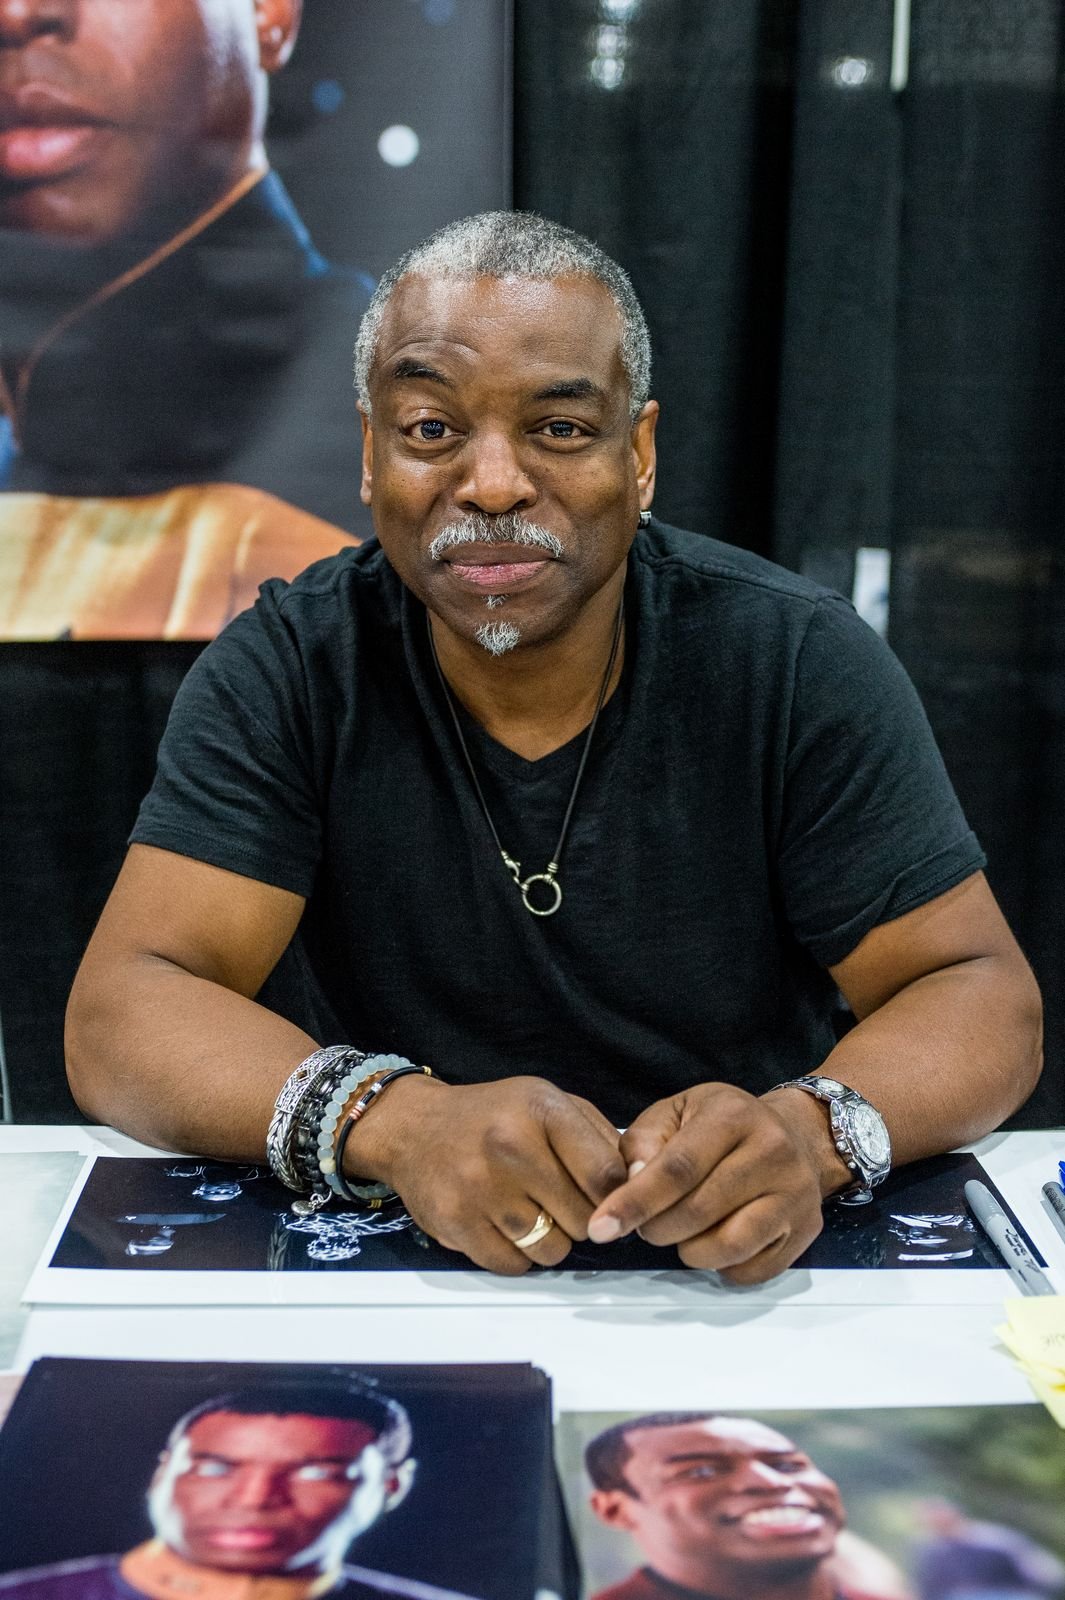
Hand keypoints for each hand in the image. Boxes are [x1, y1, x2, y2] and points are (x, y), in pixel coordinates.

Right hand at [343, 1074, 625, 1274]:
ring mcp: (481, 1188)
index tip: (609, 1200)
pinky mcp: (456, 1223)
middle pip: (584, 1219)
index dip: (617, 1196)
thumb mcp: (547, 1102)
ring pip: (552, 1249)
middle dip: (583, 1218)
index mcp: (542, 1110)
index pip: (606, 1174)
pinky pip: (513, 1265)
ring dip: (552, 1240)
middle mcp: (511, 1146)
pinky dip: (518, 1255)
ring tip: (534, 1214)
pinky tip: (507, 1227)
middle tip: (563, 1203)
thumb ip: (597, 1138)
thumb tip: (638, 1184)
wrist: (414, 1128)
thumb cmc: (494, 1117)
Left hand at [586, 1083, 825, 1282]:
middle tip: (646, 1224)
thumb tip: (630, 1183)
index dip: (635, 1202)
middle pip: (698, 1211)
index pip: (677, 1168)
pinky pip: (752, 1269)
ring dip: (689, 1251)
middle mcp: (771, 1151)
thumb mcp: (677, 1112)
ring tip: (682, 1232)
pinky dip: (722, 1267)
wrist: (797, 1134)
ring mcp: (795, 1193)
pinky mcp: (807, 1229)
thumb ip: (644, 1142)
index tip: (601, 1228)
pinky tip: (715, 1241)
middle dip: (656, 1228)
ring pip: (727, 1246)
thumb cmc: (723, 1124)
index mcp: (732, 1115)